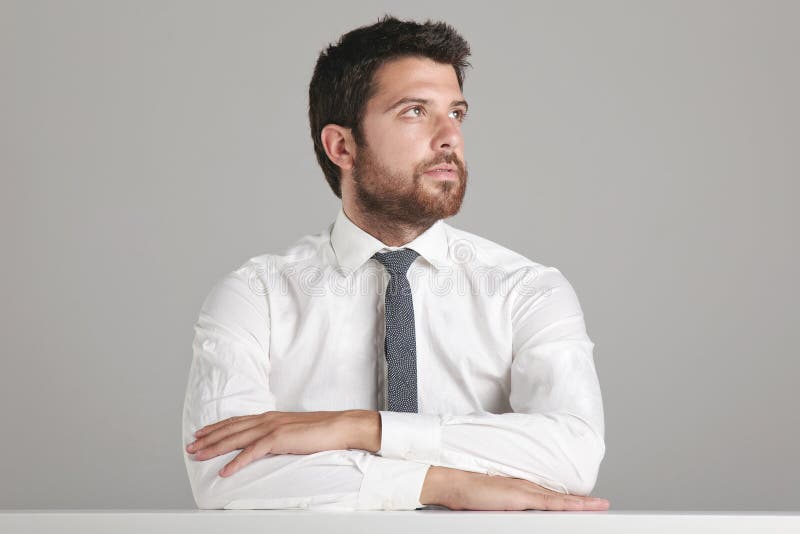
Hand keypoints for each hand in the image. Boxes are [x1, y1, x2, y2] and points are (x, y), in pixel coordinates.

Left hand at [185, 411, 351, 476]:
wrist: (340, 426)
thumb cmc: (321, 431)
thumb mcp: (293, 431)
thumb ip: (277, 435)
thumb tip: (265, 445)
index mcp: (271, 417)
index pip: (237, 421)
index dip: (217, 427)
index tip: (201, 434)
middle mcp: (268, 419)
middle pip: (231, 429)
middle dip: (209, 438)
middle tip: (191, 446)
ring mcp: (273, 427)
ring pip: (236, 438)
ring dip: (215, 448)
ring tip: (199, 456)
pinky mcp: (280, 439)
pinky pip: (253, 452)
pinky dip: (237, 462)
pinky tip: (225, 471)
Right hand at [421, 466, 609, 510]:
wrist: (454, 482)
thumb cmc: (467, 493)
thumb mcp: (492, 498)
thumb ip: (506, 502)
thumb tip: (510, 506)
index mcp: (520, 487)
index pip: (550, 494)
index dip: (570, 498)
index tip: (586, 502)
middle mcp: (526, 486)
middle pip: (560, 496)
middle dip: (583, 501)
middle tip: (603, 505)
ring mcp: (525, 491)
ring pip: (560, 499)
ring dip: (582, 503)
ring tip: (602, 506)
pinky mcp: (522, 497)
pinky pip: (551, 503)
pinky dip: (569, 505)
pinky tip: (583, 508)